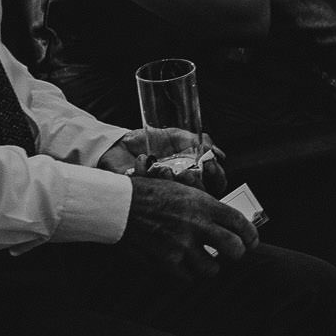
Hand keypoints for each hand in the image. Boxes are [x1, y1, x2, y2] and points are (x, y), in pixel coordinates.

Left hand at [98, 128, 227, 192]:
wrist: (119, 144)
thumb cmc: (148, 141)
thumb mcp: (176, 135)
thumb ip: (199, 141)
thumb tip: (216, 151)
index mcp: (194, 172)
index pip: (216, 182)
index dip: (217, 176)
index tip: (210, 164)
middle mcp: (181, 187)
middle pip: (203, 197)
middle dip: (197, 185)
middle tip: (187, 173)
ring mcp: (164, 194)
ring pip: (179, 199)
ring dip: (173, 183)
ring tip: (162, 168)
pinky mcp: (144, 196)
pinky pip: (151, 192)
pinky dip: (147, 173)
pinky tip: (143, 161)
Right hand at [119, 175, 256, 282]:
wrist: (119, 205)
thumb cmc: (151, 194)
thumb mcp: (185, 191)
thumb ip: (206, 207)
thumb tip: (225, 223)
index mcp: (205, 205)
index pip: (240, 223)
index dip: (251, 236)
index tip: (252, 242)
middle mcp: (197, 226)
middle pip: (235, 250)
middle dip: (237, 254)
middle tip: (232, 254)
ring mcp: (182, 245)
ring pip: (212, 269)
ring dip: (212, 267)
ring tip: (206, 262)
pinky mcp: (166, 261)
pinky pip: (188, 277)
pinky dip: (190, 274)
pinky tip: (187, 267)